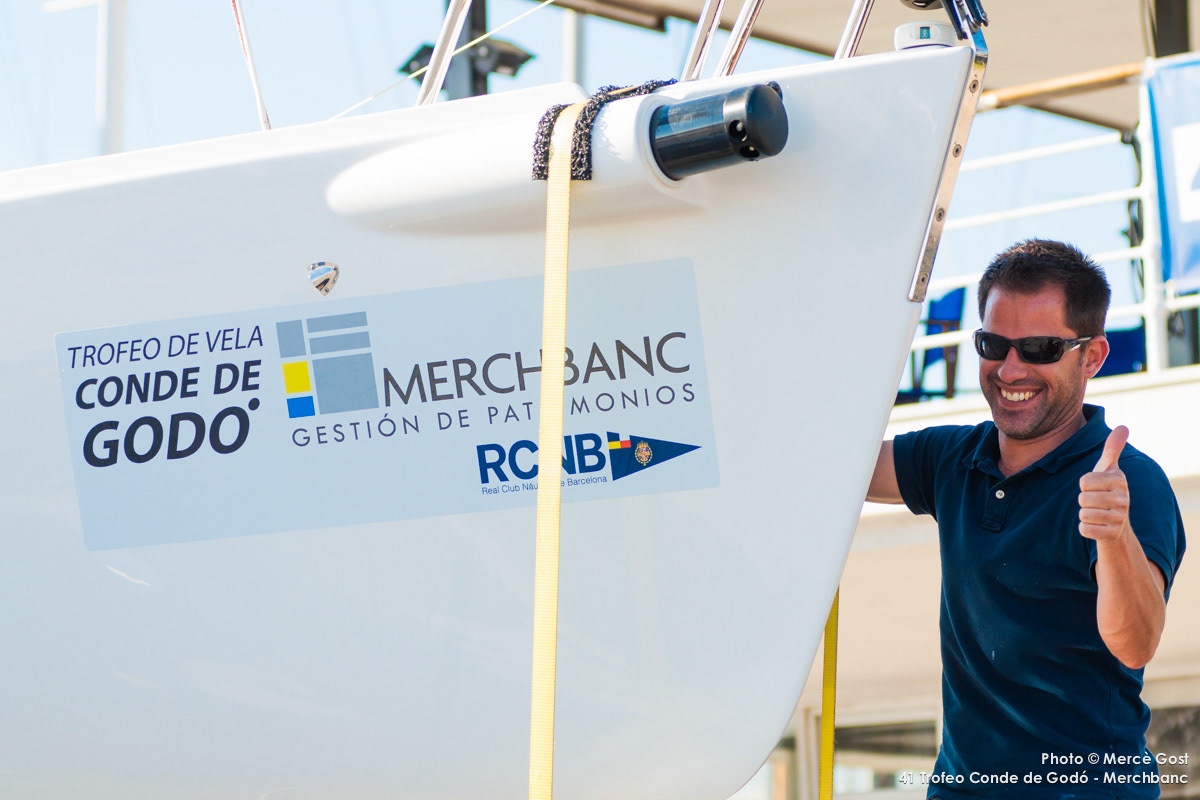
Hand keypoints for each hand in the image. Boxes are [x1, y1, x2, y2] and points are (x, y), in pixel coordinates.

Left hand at [1078, 426, 1129, 542]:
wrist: (1116, 522)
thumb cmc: (1107, 489)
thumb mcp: (1108, 468)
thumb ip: (1113, 448)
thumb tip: (1123, 427)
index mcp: (1119, 480)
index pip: (1084, 481)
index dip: (1084, 485)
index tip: (1095, 486)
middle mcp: (1124, 499)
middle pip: (1083, 499)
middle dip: (1083, 501)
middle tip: (1096, 502)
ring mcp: (1120, 518)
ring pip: (1083, 514)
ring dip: (1084, 514)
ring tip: (1097, 513)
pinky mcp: (1112, 535)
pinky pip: (1085, 529)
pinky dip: (1085, 528)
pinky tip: (1097, 526)